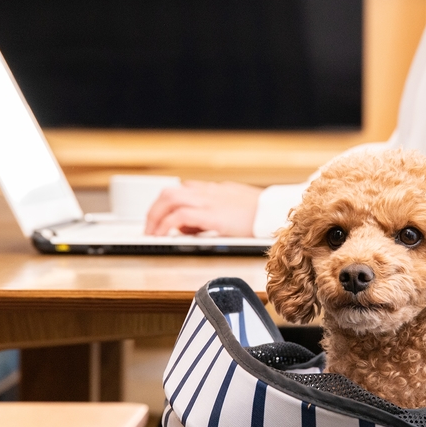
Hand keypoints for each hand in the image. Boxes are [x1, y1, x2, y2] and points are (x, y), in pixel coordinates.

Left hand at [144, 180, 261, 236]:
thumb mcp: (238, 208)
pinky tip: (163, 236)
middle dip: (155, 210)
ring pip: (169, 199)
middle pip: (170, 192)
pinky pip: (179, 216)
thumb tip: (200, 225)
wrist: (275, 213)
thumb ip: (218, 213)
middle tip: (150, 227)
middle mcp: (209, 193)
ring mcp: (209, 201)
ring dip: (156, 217)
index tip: (162, 217)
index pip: (183, 190)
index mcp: (216, 191)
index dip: (168, 204)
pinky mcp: (211, 215)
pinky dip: (166, 225)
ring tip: (152, 234)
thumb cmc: (262, 214)